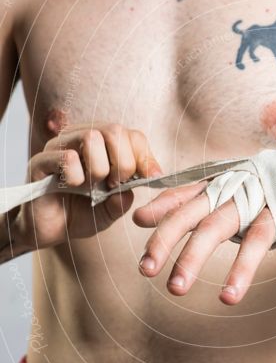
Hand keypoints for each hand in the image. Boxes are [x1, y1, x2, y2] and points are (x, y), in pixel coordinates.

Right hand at [14, 123, 162, 250]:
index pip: (132, 135)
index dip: (145, 157)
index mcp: (104, 145)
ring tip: (90, 187)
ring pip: (91, 137)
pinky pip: (66, 157)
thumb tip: (136, 184)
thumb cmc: (80, 214)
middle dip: (123, 162)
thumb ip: (125, 198)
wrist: (47, 232)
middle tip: (114, 185)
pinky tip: (72, 187)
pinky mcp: (40, 161)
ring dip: (98, 169)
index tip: (148, 179)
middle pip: (114, 130)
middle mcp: (81, 138)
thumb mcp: (111, 209)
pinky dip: (77, 177)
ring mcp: (59, 146)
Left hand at [133, 186, 275, 303]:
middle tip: (174, 289)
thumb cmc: (257, 185)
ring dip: (244, 266)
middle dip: (193, 256)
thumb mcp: (216, 190)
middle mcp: (248, 196)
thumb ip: (178, 203)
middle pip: (216, 225)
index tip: (145, 269)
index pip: (186, 214)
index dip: (164, 238)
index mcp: (222, 191)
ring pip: (261, 234)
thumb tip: (137, 217)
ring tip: (227, 300)